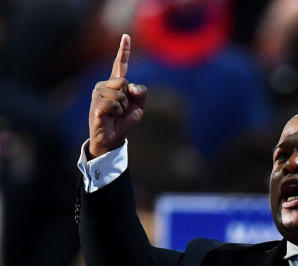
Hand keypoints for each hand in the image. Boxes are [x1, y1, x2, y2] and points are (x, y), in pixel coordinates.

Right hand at [88, 34, 146, 157]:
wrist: (113, 137)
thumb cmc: (124, 120)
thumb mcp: (139, 107)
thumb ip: (141, 93)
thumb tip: (130, 86)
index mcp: (115, 84)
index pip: (120, 64)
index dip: (124, 50)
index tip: (126, 36)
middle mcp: (104, 85)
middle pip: (124, 82)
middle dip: (129, 98)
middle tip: (122, 109)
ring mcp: (98, 94)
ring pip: (120, 94)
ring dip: (123, 107)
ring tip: (115, 114)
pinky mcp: (95, 104)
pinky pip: (114, 104)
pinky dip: (117, 113)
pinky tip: (110, 117)